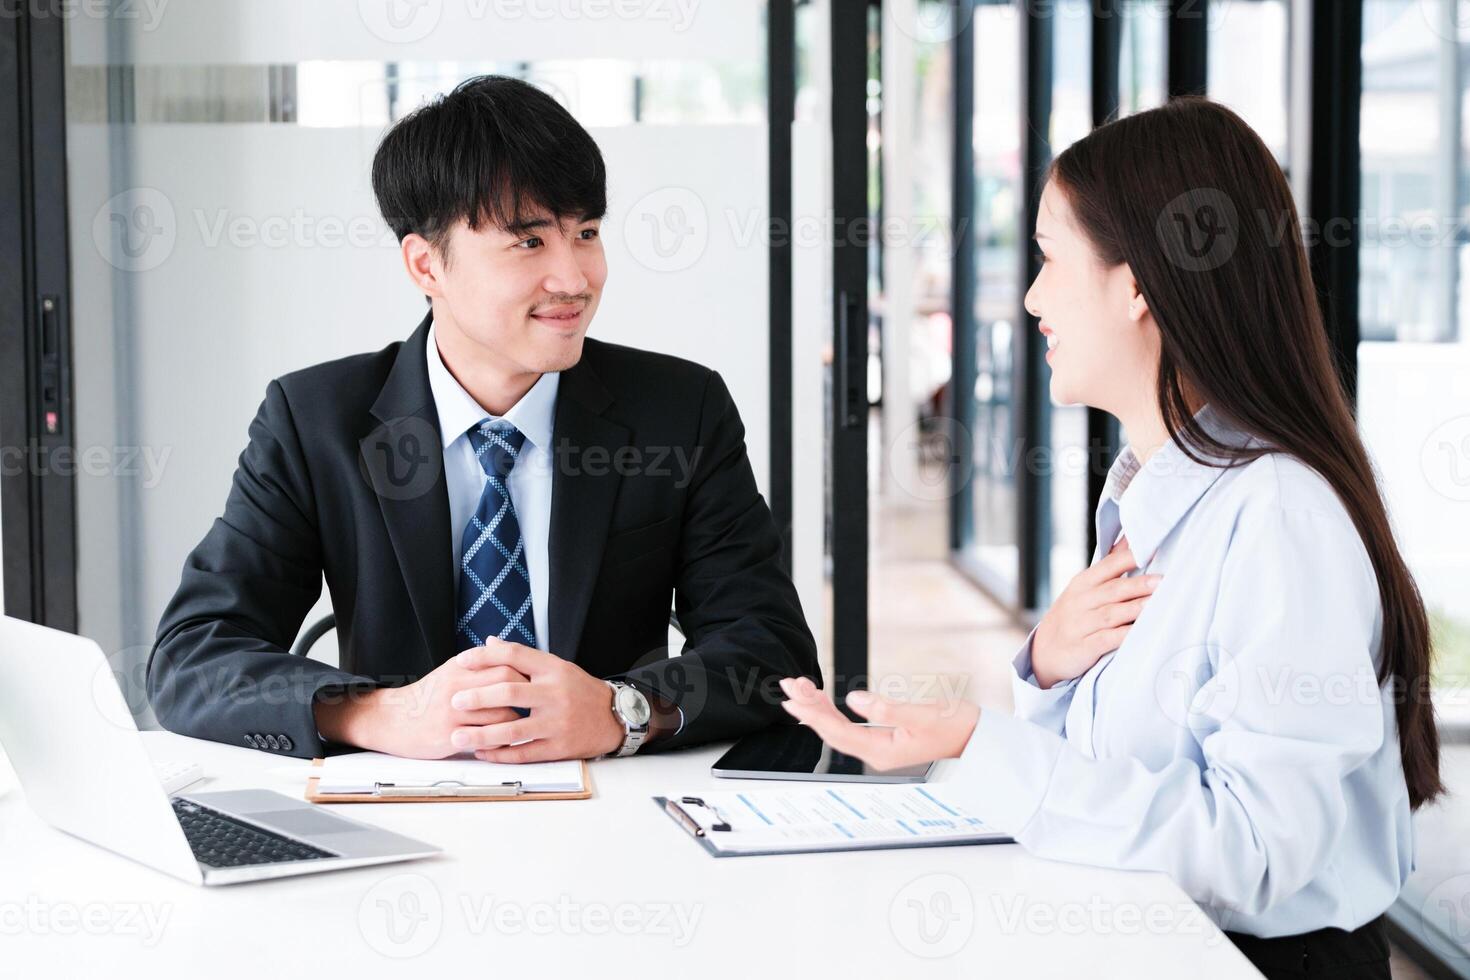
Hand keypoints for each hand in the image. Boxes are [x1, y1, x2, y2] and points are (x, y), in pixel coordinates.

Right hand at [313, 655, 528, 758]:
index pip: (505, 663)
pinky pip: (487, 739)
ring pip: (502, 714)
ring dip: (517, 721)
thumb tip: (505, 648)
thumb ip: (478, 662)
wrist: (393, 719)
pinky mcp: (450, 736)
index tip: (535, 683)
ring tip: (524, 725)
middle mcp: (458, 687)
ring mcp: (454, 713)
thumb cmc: (428, 696)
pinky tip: (508, 742)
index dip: (524, 674)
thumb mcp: (450, 671)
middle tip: (536, 705)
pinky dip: (502, 741)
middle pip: (507, 685)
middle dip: (526, 696)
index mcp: (460, 668)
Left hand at [443, 639, 624, 762]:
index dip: (484, 657)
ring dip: (482, 734)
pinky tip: (483, 753)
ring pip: (513, 729)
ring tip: (458, 736)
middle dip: (478, 697)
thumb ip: (523, 658)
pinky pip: (524, 753)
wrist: (615, 717)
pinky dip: (500, 755)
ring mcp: (558, 722)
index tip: (461, 661)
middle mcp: (555, 693)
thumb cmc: (579, 690)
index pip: (514, 655)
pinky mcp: (560, 747)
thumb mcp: (556, 667)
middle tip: (454, 701)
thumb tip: (490, 642)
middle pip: (510, 692)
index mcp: (553, 669)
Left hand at [776, 676, 978, 770]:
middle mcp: (877, 753)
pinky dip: (833, 710)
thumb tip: (854, 699)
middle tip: (789, 685)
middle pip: (833, 730)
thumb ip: (888, 708)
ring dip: (818, 707)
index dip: (813, 715)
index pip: (838, 732)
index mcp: (884, 751)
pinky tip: (821, 700)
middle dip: (809, 707)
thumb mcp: (924, 714)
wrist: (978, 737)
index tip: (794, 698)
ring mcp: (879, 747)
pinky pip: (849, 726)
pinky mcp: (884, 738)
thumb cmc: (957, 726)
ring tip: (800, 687)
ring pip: (839, 727)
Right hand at [1031, 536, 1160, 688]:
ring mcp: (1080, 625)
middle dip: (1137, 585)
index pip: (1108, 565)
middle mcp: (1080, 601)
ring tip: (1156, 604)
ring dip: (1134, 609)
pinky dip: (1122, 636)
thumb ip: (1109, 565)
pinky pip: (1105, 640)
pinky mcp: (1083, 648)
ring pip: (1110, 614)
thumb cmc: (1072, 615)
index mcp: (1083, 583)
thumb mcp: (1084, 588)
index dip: (1130, 557)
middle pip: (1112, 590)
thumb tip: (1130, 538)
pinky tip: (1138, 632)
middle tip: (1161, 581)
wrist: (1044, 652)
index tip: (1152, 549)